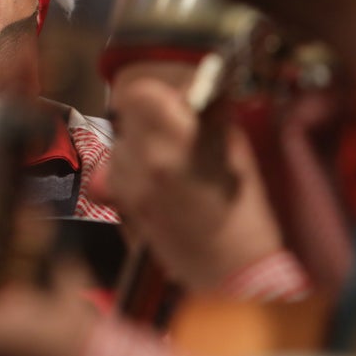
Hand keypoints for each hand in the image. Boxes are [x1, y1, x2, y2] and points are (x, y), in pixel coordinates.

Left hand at [99, 64, 283, 290]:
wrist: (230, 266)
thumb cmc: (241, 205)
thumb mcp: (232, 147)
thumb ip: (202, 114)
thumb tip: (185, 88)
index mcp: (176, 139)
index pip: (137, 94)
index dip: (151, 95)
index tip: (167, 103)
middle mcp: (144, 159)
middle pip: (124, 118)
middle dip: (144, 120)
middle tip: (169, 132)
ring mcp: (128, 184)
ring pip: (116, 145)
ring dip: (134, 147)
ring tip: (165, 164)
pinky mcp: (121, 205)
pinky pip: (113, 173)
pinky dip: (128, 172)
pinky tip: (155, 185)